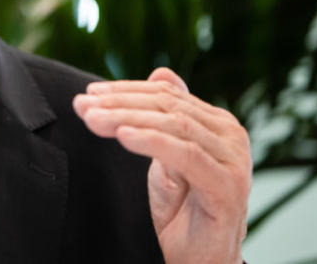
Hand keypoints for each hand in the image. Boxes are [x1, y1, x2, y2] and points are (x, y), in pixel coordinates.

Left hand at [72, 67, 250, 263]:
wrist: (198, 260)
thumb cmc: (181, 212)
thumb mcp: (164, 158)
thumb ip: (161, 118)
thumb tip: (160, 71)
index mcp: (214, 123)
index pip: (165, 94)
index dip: (124, 90)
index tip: (88, 93)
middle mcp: (230, 135)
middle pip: (167, 106)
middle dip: (119, 104)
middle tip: (82, 105)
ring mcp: (233, 160)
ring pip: (173, 125)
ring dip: (127, 119)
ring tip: (93, 119)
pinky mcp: (228, 186)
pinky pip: (185, 155)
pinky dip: (151, 142)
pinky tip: (123, 136)